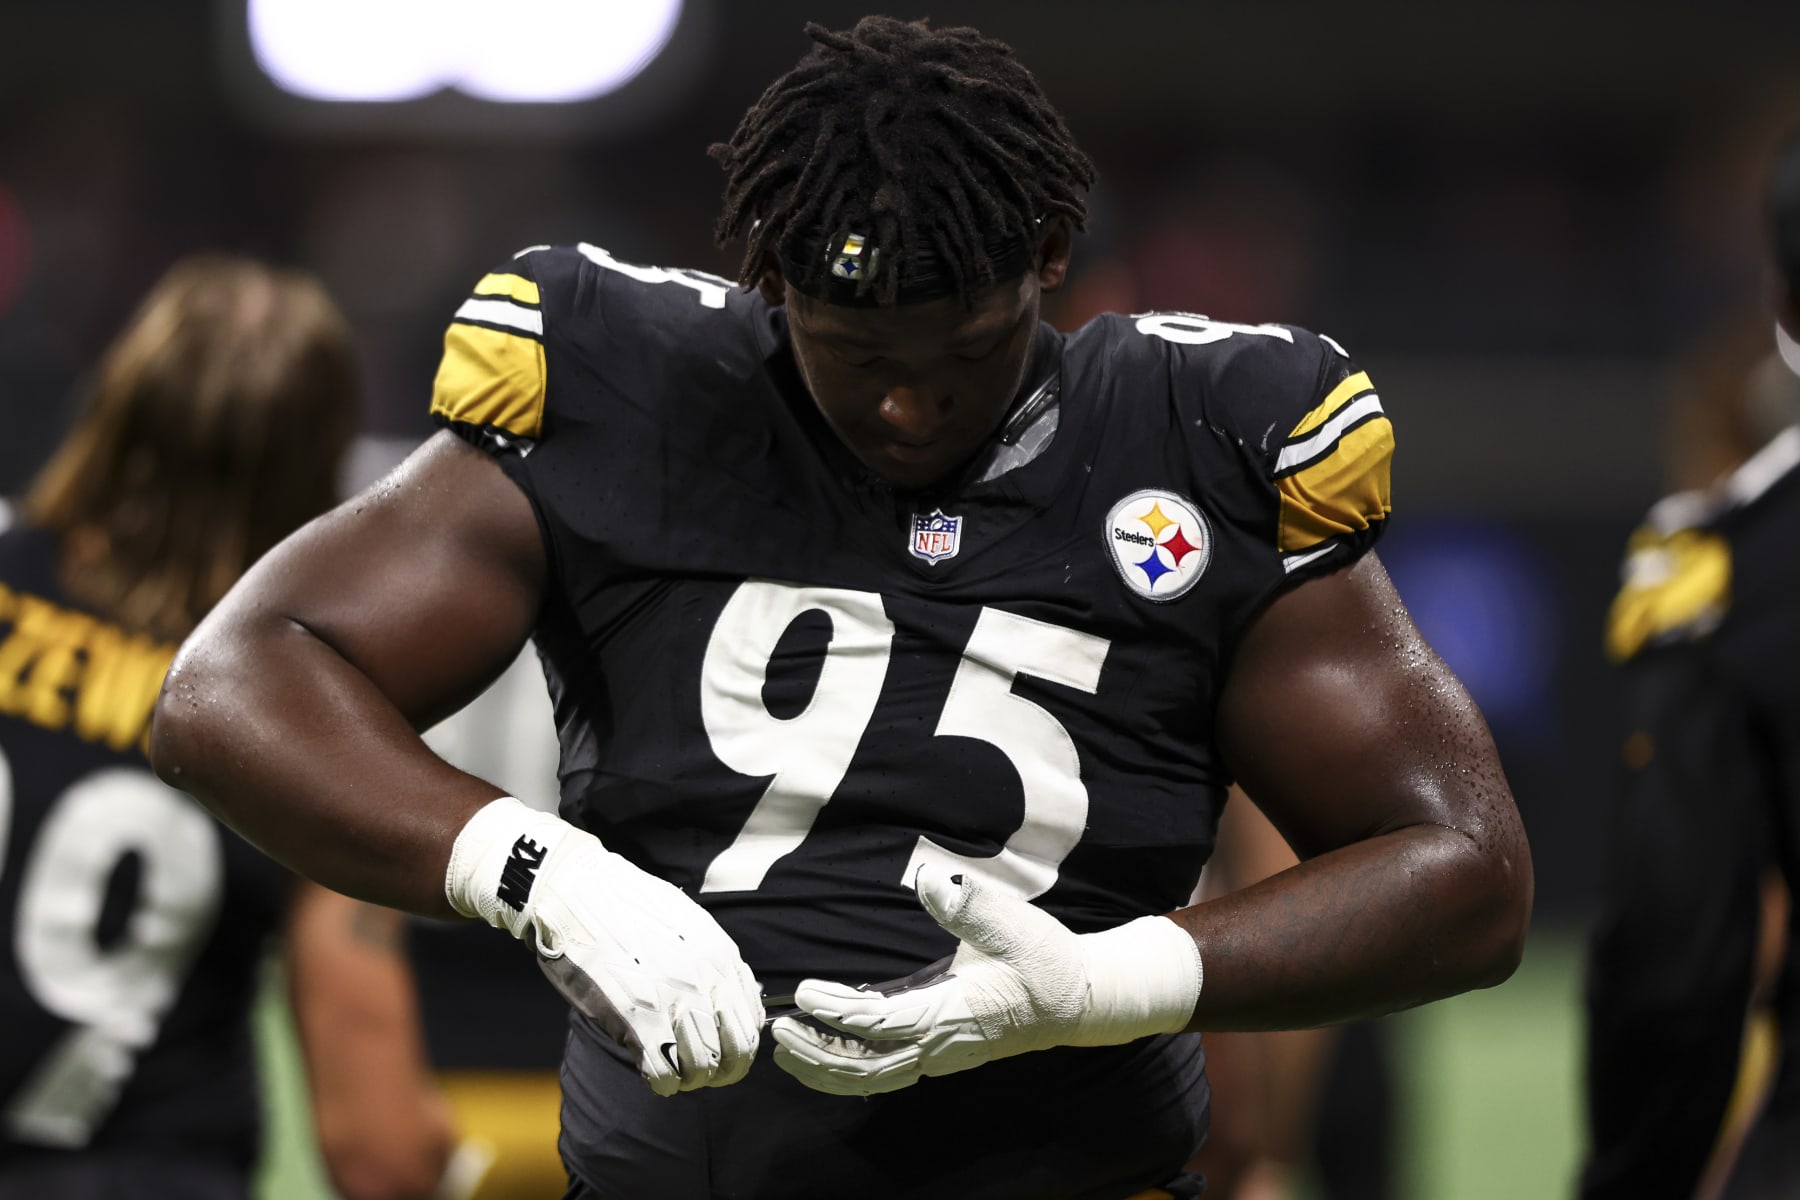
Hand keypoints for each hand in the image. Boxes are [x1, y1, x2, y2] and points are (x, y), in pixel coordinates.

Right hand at [445, 797, 762, 1096]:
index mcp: (721, 957)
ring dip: (689, 1077)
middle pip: (736, 1053)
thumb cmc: (628, 905)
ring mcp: (671, 1000)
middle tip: (700, 1071)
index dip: (740, 1048)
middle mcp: (705, 980)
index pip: (753, 1023)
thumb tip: (740, 996)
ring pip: (702, 1067)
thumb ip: (717, 962)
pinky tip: (652, 1072)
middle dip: (722, 1071)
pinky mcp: (635, 1017)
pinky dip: (661, 1082)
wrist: (577, 892)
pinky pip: (663, 1072)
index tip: (722, 1052)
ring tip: (673, 1069)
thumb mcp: (689, 923)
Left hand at [770, 863, 1200, 1095]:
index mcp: (956, 1013)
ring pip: (874, 1078)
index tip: (804, 992)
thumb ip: (970, 905)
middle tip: (778, 1030)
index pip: (884, 1023)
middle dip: (819, 1053)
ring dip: (827, 1068)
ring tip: (787, 1051)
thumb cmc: (1046, 960)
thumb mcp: (1015, 925)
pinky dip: (848, 1070)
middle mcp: (943, 1044)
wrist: (1078, 1000)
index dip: (839, 1013)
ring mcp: (941, 1054)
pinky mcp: (939, 1051)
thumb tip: (929, 878)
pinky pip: (885, 1072)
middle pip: (868, 1067)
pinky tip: (822, 1055)